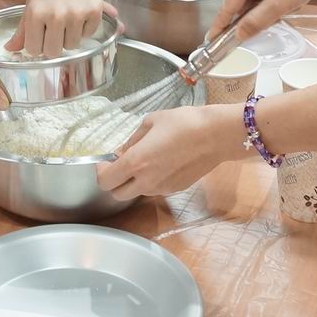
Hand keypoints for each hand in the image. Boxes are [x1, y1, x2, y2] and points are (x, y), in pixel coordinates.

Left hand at [7, 0, 114, 56]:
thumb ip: (21, 28)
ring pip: (72, 45)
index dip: (36, 45)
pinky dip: (85, 28)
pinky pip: (89, 34)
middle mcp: (57, 15)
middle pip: (54, 51)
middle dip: (52, 45)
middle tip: (53, 32)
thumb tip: (11, 49)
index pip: (34, 49)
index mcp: (36, 13)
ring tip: (66, 20)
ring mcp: (77, 13)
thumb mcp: (30, 0)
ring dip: (69, 37)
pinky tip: (79, 13)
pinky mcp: (94, 11)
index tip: (39, 39)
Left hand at [95, 104, 248, 198]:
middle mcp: (146, 181)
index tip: (106, 160)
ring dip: (133, 182)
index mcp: (136, 162)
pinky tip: (161, 164)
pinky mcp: (175, 190)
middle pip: (117, 194)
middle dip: (114, 181)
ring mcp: (161, 189)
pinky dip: (151, 181)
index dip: (101, 171)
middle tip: (121, 165)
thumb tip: (122, 152)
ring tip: (144, 161)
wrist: (215, 136)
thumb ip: (132, 140)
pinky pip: (154, 190)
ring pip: (136, 193)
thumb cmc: (183, 123)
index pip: (105, 181)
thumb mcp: (150, 122)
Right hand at [210, 0, 316, 42]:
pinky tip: (287, 5)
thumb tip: (238, 35)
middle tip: (262, 27)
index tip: (211, 40)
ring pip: (255, 4)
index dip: (220, 26)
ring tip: (286, 8)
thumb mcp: (278, 5)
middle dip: (253, 19)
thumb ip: (256, 22)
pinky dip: (273, 6)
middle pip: (241, 7)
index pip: (227, 8)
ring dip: (267, 12)